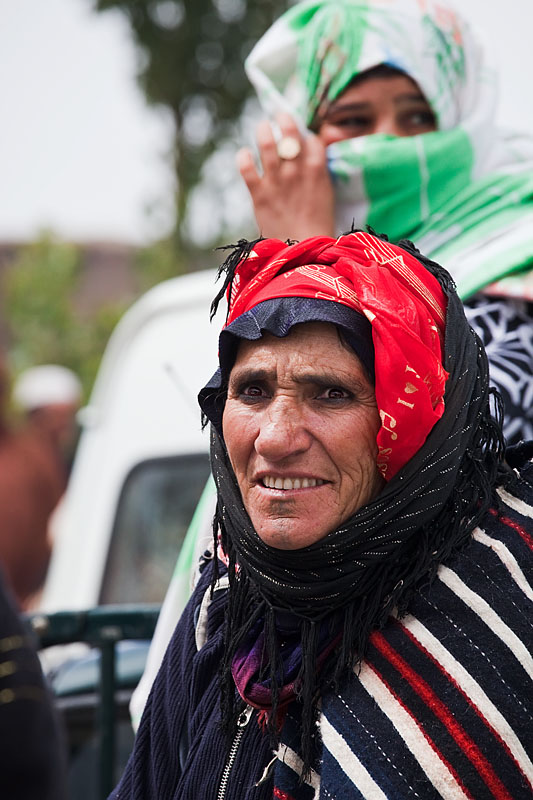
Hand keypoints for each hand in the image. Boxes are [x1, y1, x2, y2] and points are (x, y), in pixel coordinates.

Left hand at [237, 112, 334, 241]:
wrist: (303, 250)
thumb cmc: (317, 223)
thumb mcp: (327, 192)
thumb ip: (320, 168)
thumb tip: (317, 144)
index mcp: (318, 169)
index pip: (310, 137)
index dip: (304, 133)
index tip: (299, 136)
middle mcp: (296, 170)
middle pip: (289, 131)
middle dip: (283, 119)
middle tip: (278, 117)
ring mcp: (277, 181)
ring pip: (265, 142)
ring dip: (262, 130)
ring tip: (262, 128)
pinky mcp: (259, 194)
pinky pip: (246, 166)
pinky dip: (243, 157)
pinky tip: (245, 155)